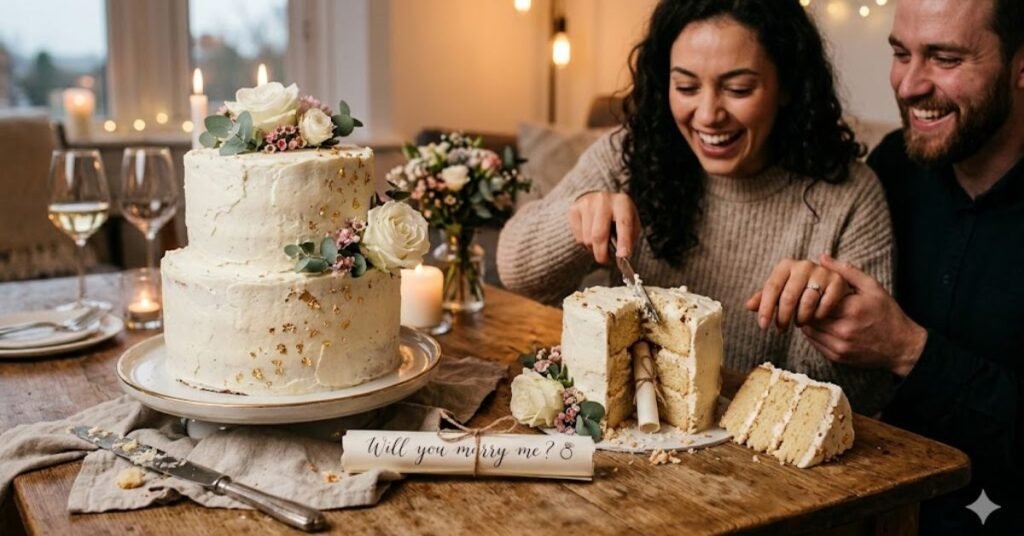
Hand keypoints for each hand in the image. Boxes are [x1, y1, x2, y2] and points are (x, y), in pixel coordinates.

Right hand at [567, 192, 640, 264]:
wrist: (600, 199)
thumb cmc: (618, 215)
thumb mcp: (631, 223)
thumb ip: (629, 238)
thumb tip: (622, 256)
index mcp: (622, 203)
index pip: (623, 224)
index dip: (623, 241)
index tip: (623, 255)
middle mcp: (604, 200)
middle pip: (599, 235)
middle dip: (601, 253)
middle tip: (604, 260)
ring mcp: (586, 204)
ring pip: (587, 239)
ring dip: (593, 248)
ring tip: (599, 242)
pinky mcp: (574, 210)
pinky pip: (578, 237)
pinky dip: (584, 243)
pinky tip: (589, 235)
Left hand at [745, 258, 849, 329]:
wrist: (829, 284)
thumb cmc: (799, 289)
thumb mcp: (780, 291)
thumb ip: (764, 298)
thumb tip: (748, 305)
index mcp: (786, 265)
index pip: (771, 288)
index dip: (765, 309)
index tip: (762, 326)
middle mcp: (804, 265)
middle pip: (788, 297)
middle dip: (782, 317)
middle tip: (781, 329)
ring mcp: (822, 272)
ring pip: (807, 302)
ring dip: (801, 318)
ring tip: (799, 322)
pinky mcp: (838, 281)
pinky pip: (825, 304)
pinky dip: (818, 315)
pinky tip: (815, 318)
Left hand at [800, 254, 926, 375]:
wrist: (902, 346)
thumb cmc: (887, 313)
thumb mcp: (871, 287)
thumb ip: (846, 271)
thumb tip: (822, 257)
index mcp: (851, 310)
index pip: (816, 299)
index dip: (811, 293)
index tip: (813, 289)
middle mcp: (844, 330)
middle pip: (809, 316)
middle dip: (807, 307)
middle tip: (810, 301)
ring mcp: (840, 346)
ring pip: (809, 331)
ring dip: (809, 321)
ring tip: (816, 313)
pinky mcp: (837, 357)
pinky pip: (814, 344)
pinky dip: (814, 334)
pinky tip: (823, 326)